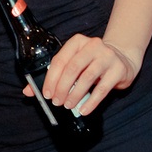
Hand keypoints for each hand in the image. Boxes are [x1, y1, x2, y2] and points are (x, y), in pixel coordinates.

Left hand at [22, 35, 139, 114]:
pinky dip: (91, 102)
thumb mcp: (73, 64)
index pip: (59, 60)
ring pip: (86, 78)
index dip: (51, 79)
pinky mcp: (118, 70)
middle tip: (57, 102)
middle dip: (61, 87)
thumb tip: (28, 92)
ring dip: (75, 95)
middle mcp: (92, 46)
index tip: (46, 94)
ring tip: (68, 106)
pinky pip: (102, 89)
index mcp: (77, 42)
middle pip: (72, 68)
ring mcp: (107, 57)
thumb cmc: (91, 63)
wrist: (122, 59)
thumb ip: (53, 76)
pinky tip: (83, 110)